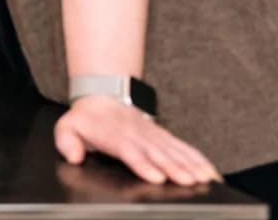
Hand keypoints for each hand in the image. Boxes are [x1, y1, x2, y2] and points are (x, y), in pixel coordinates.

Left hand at [55, 96, 220, 185]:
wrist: (104, 97)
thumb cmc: (87, 119)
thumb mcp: (67, 126)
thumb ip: (66, 141)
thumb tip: (73, 156)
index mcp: (114, 135)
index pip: (129, 150)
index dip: (143, 163)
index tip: (156, 176)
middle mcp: (137, 135)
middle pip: (157, 153)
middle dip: (173, 168)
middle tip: (188, 181)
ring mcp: (153, 135)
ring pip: (174, 151)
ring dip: (190, 165)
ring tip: (204, 179)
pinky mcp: (164, 137)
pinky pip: (184, 148)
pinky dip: (199, 160)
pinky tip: (210, 173)